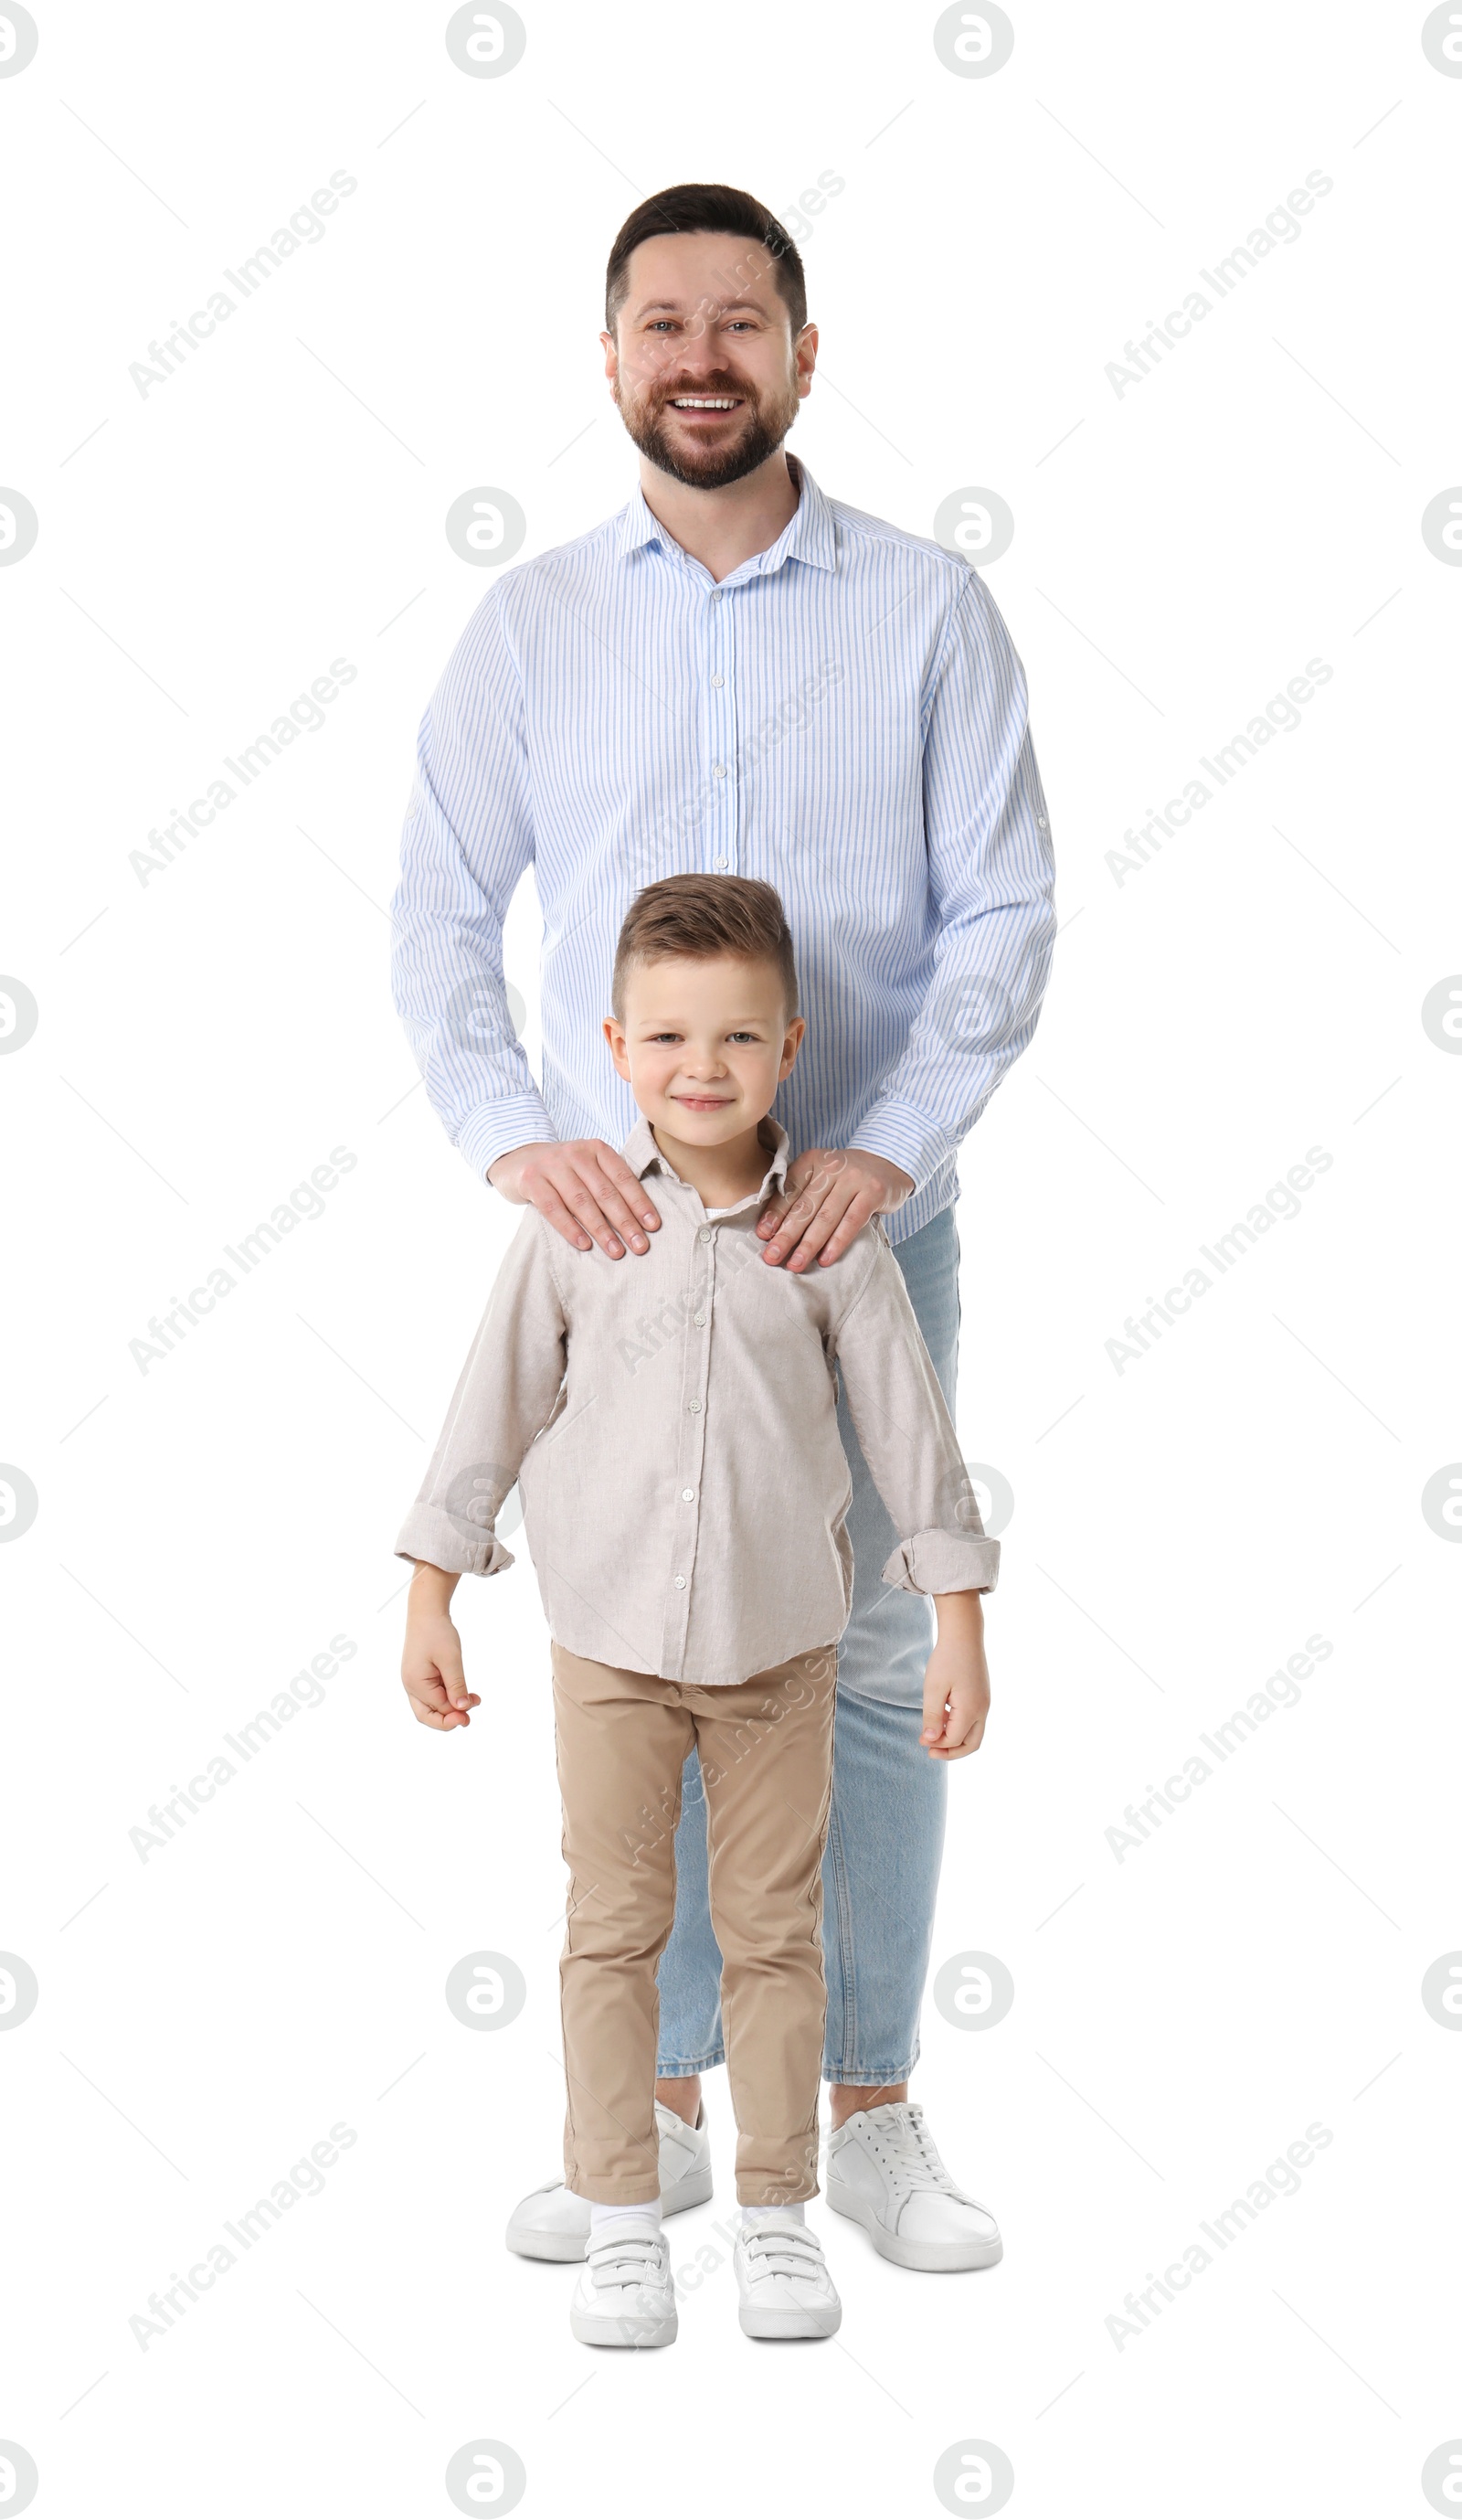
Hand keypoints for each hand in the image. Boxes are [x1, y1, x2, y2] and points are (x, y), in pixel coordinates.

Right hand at [402, 1562, 480, 1731]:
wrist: (426, 1611)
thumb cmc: (437, 1632)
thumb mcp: (451, 1658)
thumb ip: (456, 1685)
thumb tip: (463, 1709)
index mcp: (415, 1683)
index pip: (438, 1708)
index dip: (456, 1712)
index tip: (474, 1707)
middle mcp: (411, 1685)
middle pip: (427, 1715)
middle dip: (448, 1720)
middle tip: (469, 1719)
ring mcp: (414, 1681)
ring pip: (430, 1706)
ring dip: (451, 1707)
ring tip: (474, 1700)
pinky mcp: (420, 1676)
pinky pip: (433, 1694)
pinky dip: (448, 1696)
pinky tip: (465, 1693)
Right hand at [488, 1138, 661, 1260]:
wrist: (517, 1160)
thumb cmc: (562, 1172)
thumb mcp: (587, 1169)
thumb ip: (608, 1185)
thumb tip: (640, 1221)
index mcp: (597, 1149)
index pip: (623, 1178)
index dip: (639, 1203)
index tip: (653, 1226)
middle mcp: (576, 1153)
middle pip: (605, 1192)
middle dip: (625, 1221)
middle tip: (640, 1246)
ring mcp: (552, 1165)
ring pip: (581, 1201)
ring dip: (601, 1229)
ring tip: (616, 1251)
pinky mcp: (531, 1179)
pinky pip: (553, 1208)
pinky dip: (570, 1228)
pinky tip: (584, 1244)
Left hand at [755, 1146, 913, 1270]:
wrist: (889, 1165)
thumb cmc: (846, 1179)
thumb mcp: (821, 1176)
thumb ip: (800, 1194)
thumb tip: (772, 1229)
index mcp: (812, 1161)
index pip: (789, 1190)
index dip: (774, 1214)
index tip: (763, 1236)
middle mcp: (831, 1166)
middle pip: (805, 1206)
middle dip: (786, 1235)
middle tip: (772, 1257)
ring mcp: (854, 1178)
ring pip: (826, 1217)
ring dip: (808, 1244)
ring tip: (795, 1264)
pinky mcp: (873, 1192)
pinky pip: (852, 1222)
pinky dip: (837, 1243)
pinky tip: (825, 1259)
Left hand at [920, 1592, 989, 1760]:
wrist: (964, 1634)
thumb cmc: (946, 1659)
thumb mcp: (933, 1689)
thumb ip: (933, 1717)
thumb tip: (930, 1741)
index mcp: (971, 1709)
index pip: (954, 1740)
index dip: (937, 1744)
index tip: (920, 1740)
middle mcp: (982, 1709)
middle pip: (972, 1745)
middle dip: (952, 1752)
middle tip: (931, 1752)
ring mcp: (985, 1703)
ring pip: (974, 1734)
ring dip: (955, 1739)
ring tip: (934, 1733)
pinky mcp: (982, 1696)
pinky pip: (974, 1721)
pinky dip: (960, 1726)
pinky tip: (943, 1717)